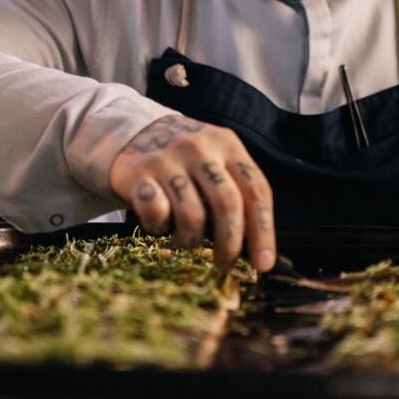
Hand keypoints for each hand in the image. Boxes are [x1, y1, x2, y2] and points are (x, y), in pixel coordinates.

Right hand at [109, 115, 276, 272]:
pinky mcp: (138, 173)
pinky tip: (160, 225)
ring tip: (186, 241)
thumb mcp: (217, 160)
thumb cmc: (187, 160)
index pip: (256, 190)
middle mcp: (200, 147)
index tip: (263, 264)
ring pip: (192, 214)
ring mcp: (168, 158)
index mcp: (227, 144)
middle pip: (227, 203)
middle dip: (230, 243)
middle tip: (225, 265)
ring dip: (191, 239)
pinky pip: (156, 212)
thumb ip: (237, 192)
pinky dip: (160, 228)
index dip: (263, 231)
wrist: (134, 133)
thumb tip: (257, 250)